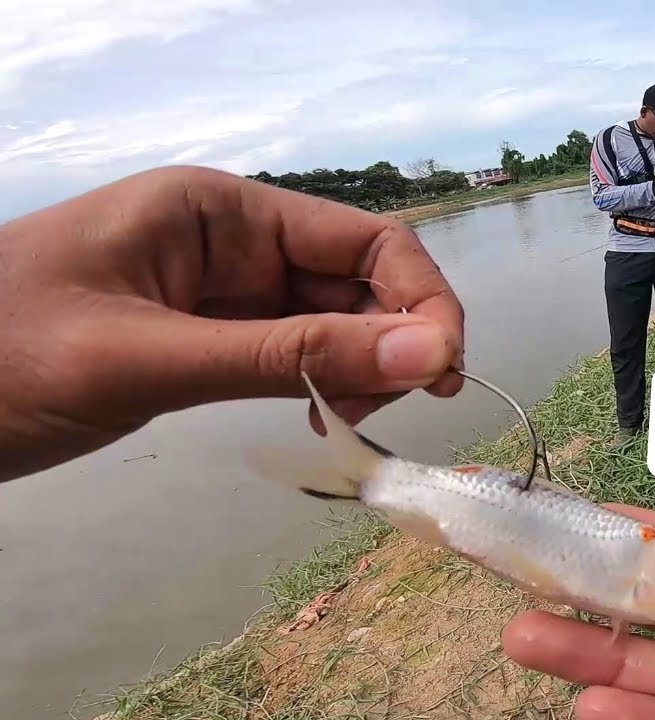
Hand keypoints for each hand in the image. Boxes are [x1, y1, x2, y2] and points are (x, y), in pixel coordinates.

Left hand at [0, 165, 464, 482]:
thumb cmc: (2, 358)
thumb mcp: (151, 358)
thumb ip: (292, 356)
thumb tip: (431, 354)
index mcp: (221, 211)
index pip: (365, 240)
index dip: (421, 300)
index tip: (445, 374)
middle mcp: (233, 240)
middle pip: (359, 283)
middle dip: (391, 344)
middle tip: (378, 414)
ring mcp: (221, 290)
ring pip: (333, 323)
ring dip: (361, 372)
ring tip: (339, 423)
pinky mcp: (206, 337)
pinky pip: (293, 354)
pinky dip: (321, 387)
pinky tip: (318, 421)